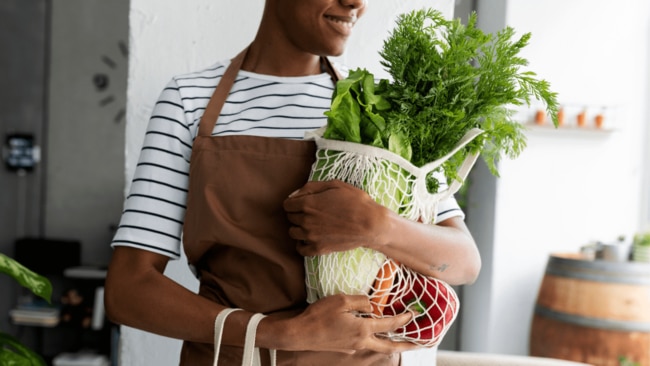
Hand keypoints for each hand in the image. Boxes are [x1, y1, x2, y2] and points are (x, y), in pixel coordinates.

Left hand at [283, 180, 388, 255]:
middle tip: (311, 213)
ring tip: (311, 225)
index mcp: (308, 203)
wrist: (371, 224)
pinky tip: (310, 239)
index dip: (294, 202)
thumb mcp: (335, 185)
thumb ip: (311, 187)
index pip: (287, 205)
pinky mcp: (319, 248)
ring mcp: (311, 236)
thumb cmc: (355, 201)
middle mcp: (306, 220)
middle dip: (297, 214)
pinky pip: (300, 249)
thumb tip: (293, 194)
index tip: (302, 203)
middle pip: (290, 218)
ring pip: (292, 233)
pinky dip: (302, 244)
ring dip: (299, 228)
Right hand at [284, 294, 417, 353]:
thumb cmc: (319, 316)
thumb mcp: (341, 300)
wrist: (299, 334)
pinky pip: (364, 344)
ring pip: (376, 346)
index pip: (389, 324)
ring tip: (399, 340)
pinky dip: (372, 340)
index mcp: (362, 329)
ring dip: (390, 343)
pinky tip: (370, 333)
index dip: (403, 319)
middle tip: (418, 344)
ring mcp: (352, 347)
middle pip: (388, 346)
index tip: (413, 315)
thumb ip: (360, 301)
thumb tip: (372, 304)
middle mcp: (361, 341)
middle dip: (405, 345)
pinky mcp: (344, 348)